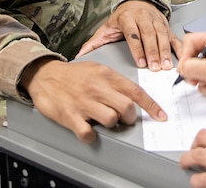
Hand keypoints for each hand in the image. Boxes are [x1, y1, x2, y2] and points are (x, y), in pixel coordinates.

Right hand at [20, 58, 166, 142]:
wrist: (44, 75)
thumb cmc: (73, 75)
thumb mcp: (97, 69)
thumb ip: (115, 82)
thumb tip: (134, 96)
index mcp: (106, 75)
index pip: (135, 91)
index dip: (151, 105)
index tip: (160, 115)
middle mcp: (97, 88)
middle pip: (126, 108)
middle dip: (129, 117)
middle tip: (124, 118)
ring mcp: (84, 102)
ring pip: (111, 120)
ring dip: (111, 124)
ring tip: (103, 120)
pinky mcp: (70, 116)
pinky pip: (88, 133)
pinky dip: (91, 135)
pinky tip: (88, 129)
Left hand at [77, 0, 181, 70]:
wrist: (137, 0)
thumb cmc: (122, 17)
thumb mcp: (107, 27)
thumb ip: (95, 42)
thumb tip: (80, 54)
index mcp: (127, 18)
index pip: (133, 34)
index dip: (138, 49)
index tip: (141, 63)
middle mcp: (143, 17)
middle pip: (149, 35)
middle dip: (153, 52)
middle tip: (155, 68)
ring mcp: (156, 20)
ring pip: (162, 35)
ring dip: (165, 51)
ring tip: (166, 66)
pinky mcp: (165, 24)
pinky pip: (173, 35)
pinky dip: (178, 46)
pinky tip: (181, 56)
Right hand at [177, 32, 205, 106]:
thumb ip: (192, 67)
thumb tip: (181, 69)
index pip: (189, 42)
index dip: (185, 55)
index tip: (187, 67)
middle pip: (190, 58)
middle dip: (193, 72)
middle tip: (198, 77)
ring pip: (195, 73)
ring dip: (202, 82)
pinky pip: (203, 83)